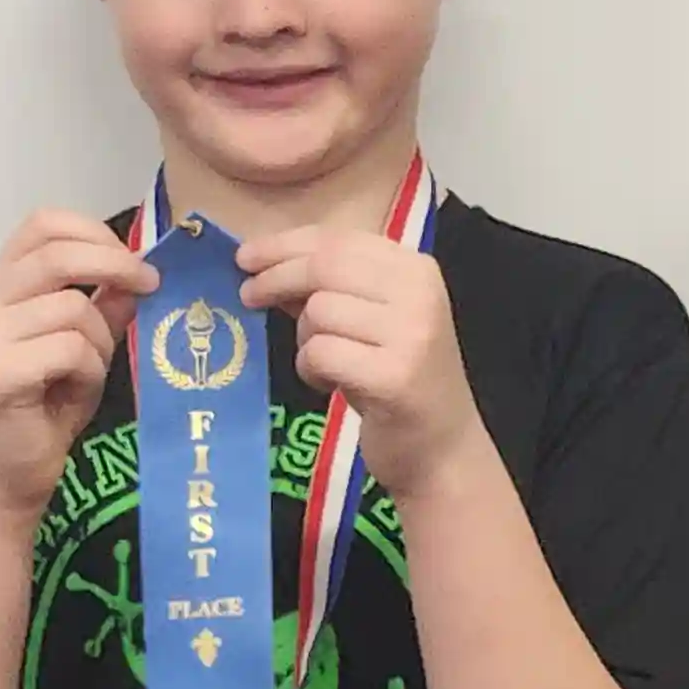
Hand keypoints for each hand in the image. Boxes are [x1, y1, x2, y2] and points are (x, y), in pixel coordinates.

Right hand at [0, 210, 153, 514]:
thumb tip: (140, 271)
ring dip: (100, 341)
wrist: (9, 472)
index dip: (93, 232)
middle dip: (114, 264)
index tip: (132, 259)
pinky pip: (70, 349)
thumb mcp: (85, 346)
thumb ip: (105, 306)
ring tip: (88, 372)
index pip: (43, 224)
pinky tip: (74, 392)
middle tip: (150, 284)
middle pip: (57, 253)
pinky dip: (89, 372)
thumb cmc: (45, 407)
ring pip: (73, 308)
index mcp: (1, 283)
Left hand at [241, 226, 483, 494]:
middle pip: (325, 266)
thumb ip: (330, 289)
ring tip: (320, 363)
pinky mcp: (394, 376)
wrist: (443, 448)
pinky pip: (321, 352)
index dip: (285, 244)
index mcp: (416, 269)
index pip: (339, 239)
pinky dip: (310, 369)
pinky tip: (327, 385)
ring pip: (320, 311)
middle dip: (277, 279)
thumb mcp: (371, 322)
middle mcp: (419, 294)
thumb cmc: (398, 382)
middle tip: (248, 296)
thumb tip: (265, 264)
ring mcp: (411, 334)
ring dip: (303, 339)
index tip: (246, 256)